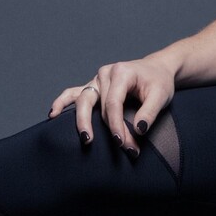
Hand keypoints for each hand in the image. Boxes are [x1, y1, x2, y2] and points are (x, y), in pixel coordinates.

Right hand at [48, 56, 175, 160]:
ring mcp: (96, 79)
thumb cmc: (159, 82)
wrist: (157, 70)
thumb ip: (150, 112)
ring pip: (82, 100)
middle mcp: (105, 74)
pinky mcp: (93, 86)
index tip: (123, 142)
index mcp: (121, 72)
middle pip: (98, 105)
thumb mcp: (162, 95)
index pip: (114, 103)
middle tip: (118, 146)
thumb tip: (137, 130)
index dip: (117, 124)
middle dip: (106, 128)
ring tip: (85, 138)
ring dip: (81, 121)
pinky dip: (62, 103)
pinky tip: (53, 114)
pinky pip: (73, 93)